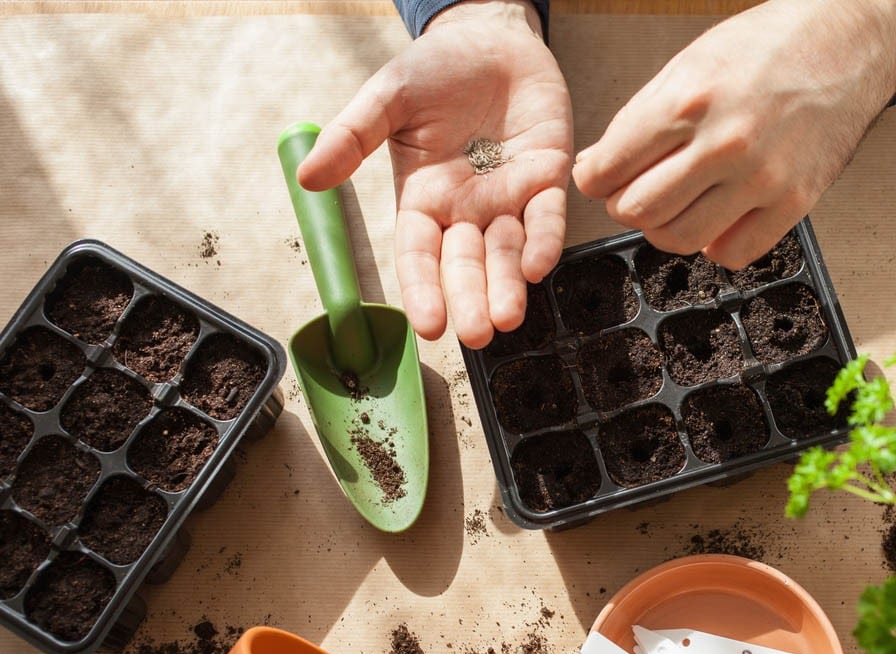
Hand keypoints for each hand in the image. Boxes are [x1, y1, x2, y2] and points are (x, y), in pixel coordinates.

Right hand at [298, 0, 572, 348]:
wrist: (492, 37)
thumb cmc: (436, 69)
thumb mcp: (387, 98)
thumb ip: (352, 136)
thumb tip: (309, 178)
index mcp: (424, 199)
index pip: (419, 255)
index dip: (423, 290)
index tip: (428, 326)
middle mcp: (466, 209)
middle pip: (466, 265)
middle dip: (471, 300)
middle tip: (475, 335)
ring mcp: (509, 198)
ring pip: (508, 252)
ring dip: (509, 286)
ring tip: (507, 319)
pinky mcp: (548, 178)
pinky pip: (547, 217)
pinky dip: (545, 242)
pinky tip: (540, 267)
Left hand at [572, 0, 895, 268]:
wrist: (846, 41)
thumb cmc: (766, 47)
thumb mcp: (688, 65)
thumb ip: (637, 121)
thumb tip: (595, 168)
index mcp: (687, 101)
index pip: (607, 171)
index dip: (595, 179)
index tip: (603, 177)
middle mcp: (724, 143)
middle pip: (637, 211)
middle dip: (626, 204)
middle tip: (638, 190)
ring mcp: (762, 178)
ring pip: (678, 239)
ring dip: (665, 228)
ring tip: (677, 204)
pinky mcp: (794, 202)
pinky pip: (733, 253)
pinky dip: (714, 244)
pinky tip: (717, 216)